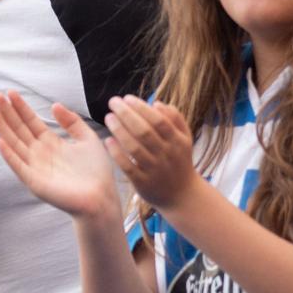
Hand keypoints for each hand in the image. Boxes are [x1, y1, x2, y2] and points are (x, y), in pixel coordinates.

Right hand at [0, 92, 120, 222]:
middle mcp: (40, 153)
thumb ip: (72, 122)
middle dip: (7, 113)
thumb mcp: (87, 139)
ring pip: (14, 144)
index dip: (21, 107)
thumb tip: (54, 105)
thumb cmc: (97, 172)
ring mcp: (35, 167)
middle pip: (19, 129)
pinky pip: (18, 166)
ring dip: (3, 128)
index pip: (31, 122)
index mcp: (51, 143)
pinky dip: (8, 154)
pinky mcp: (34, 182)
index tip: (10, 92)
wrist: (101, 197)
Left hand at [106, 96, 201, 212]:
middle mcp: (167, 155)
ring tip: (109, 117)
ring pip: (134, 148)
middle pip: (144, 131)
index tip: (127, 98)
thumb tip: (157, 103)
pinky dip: (117, 153)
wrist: (182, 195)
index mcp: (177, 141)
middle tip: (113, 102)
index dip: (141, 108)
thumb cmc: (180, 161)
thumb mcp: (185, 139)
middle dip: (126, 114)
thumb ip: (175, 119)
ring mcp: (154, 170)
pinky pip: (128, 167)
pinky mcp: (143, 183)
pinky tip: (108, 140)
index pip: (159, 120)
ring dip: (119, 130)